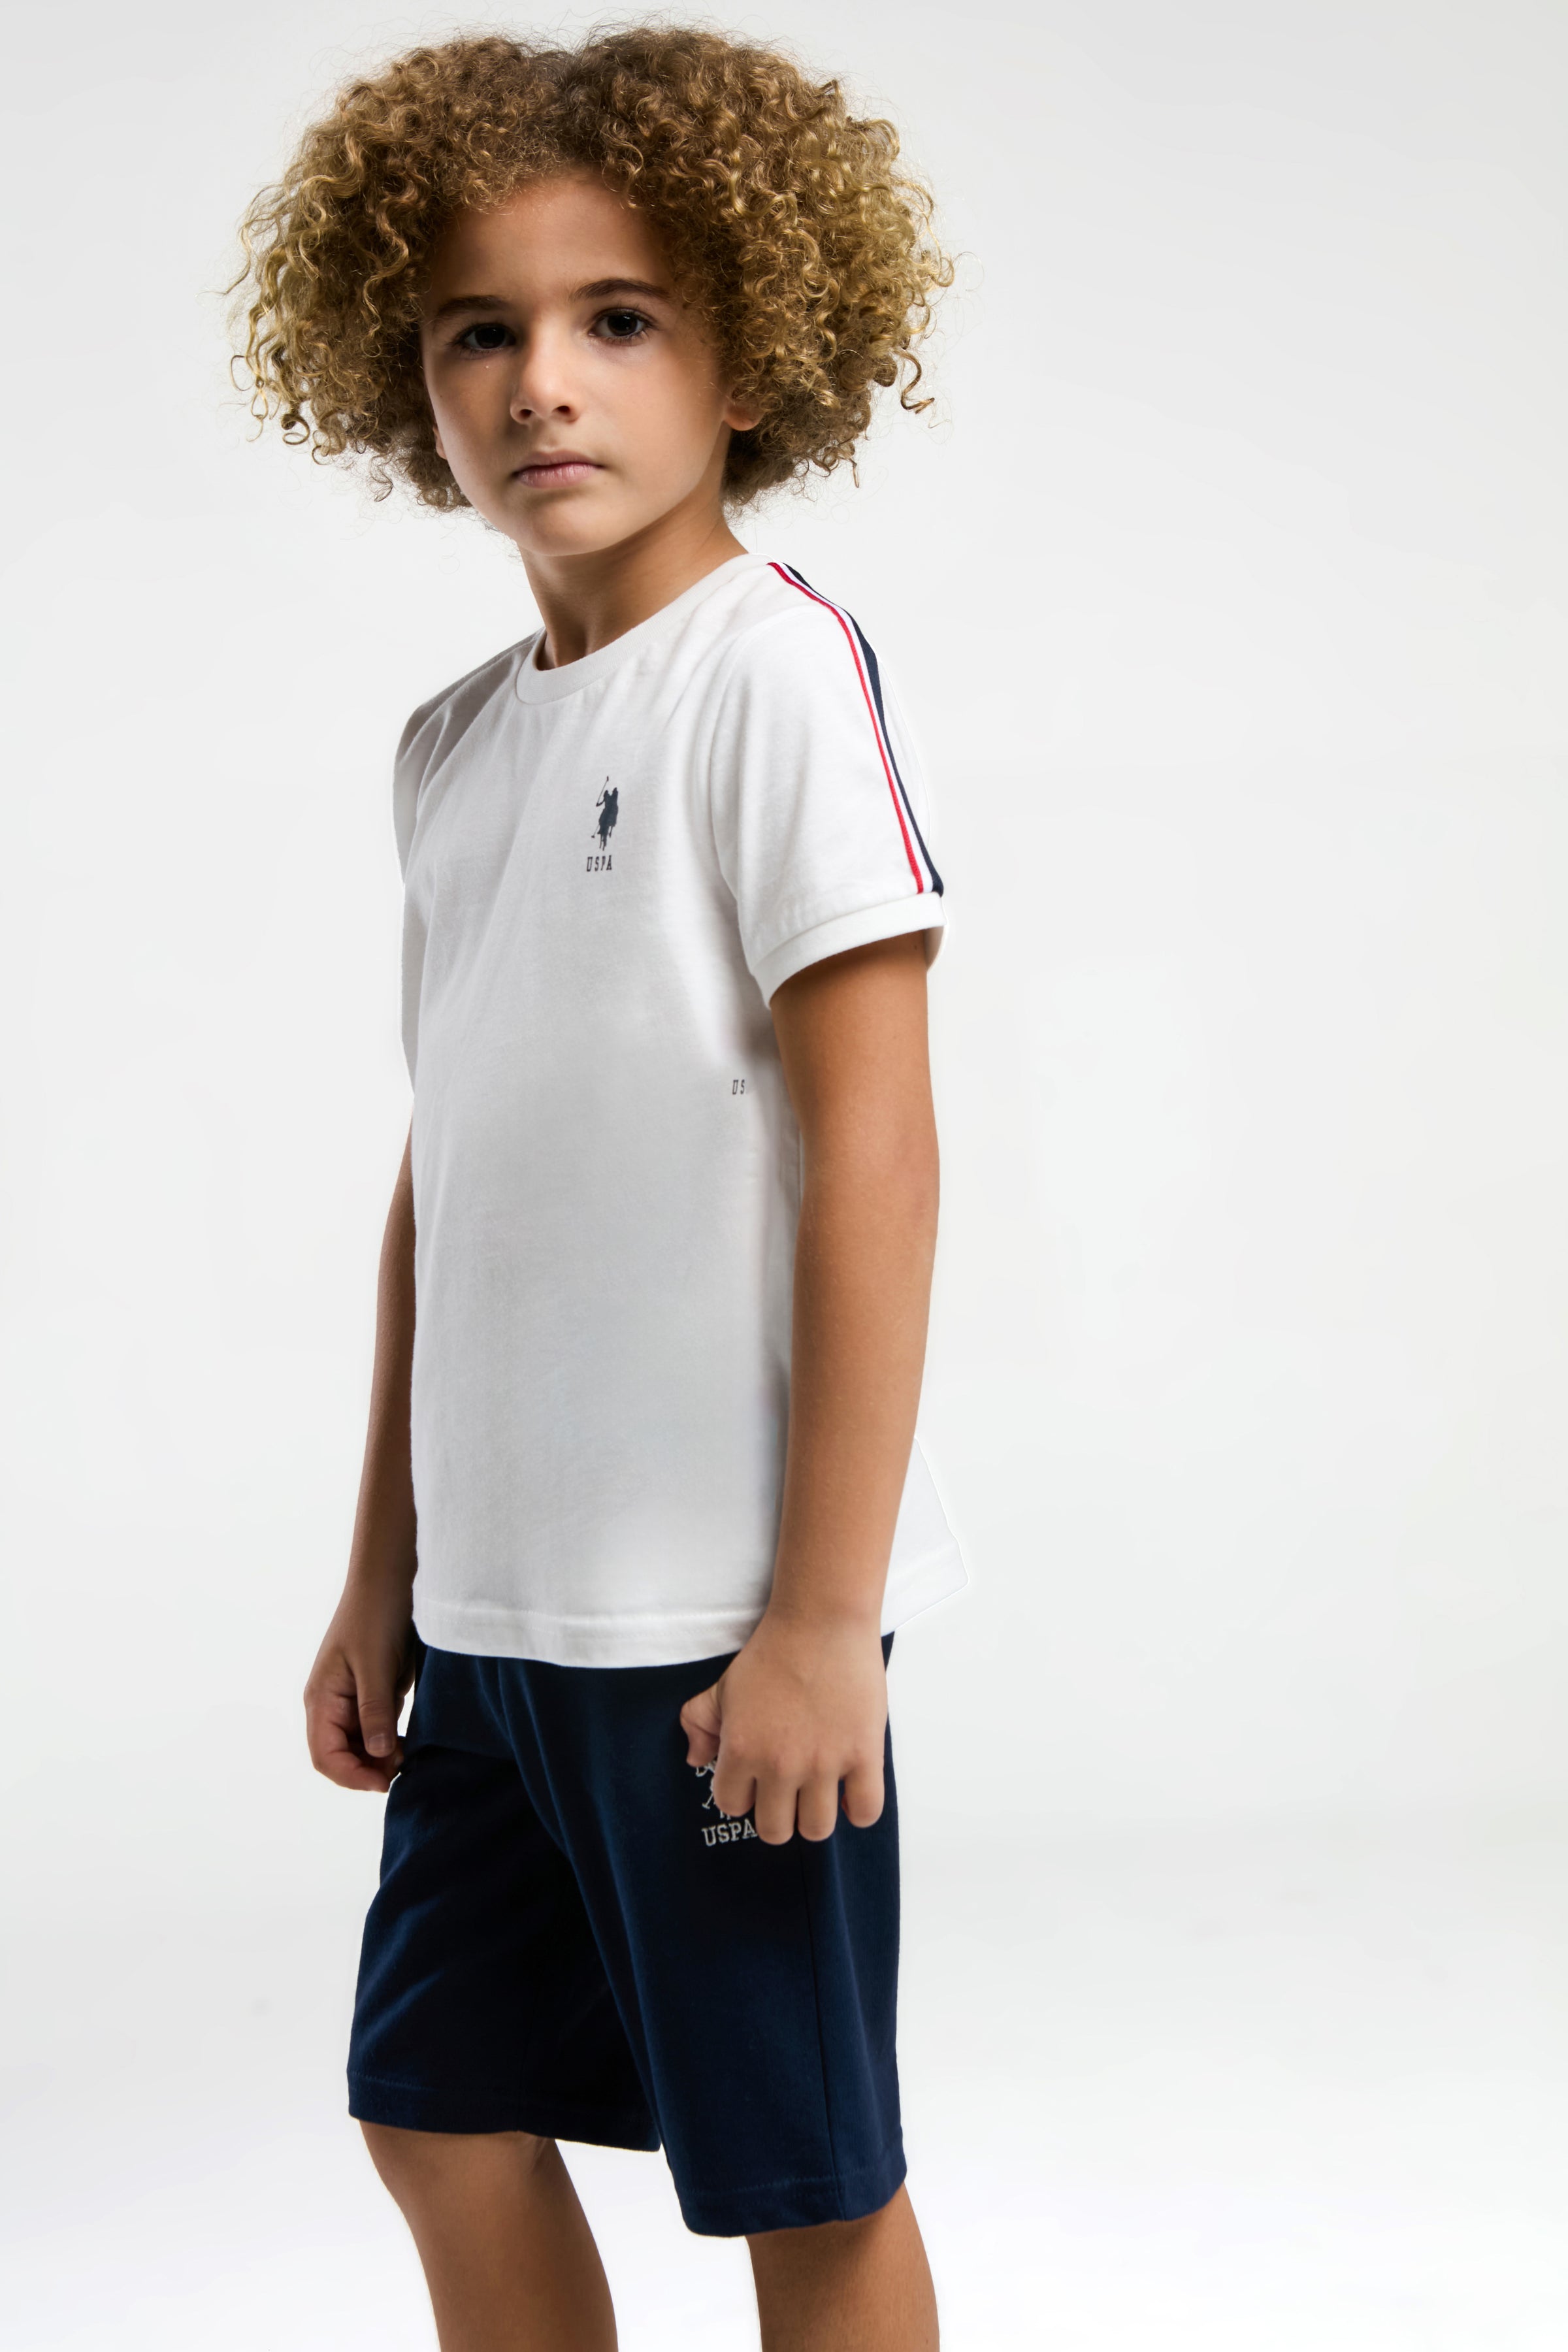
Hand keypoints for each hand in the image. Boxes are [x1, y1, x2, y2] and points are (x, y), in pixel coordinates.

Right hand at [304, 1579, 415, 1792]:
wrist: (389, 1578)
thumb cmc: (375, 1614)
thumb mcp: (375, 1664)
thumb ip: (374, 1710)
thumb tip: (377, 1755)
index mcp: (321, 1699)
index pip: (325, 1756)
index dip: (351, 1776)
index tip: (384, 1782)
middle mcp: (330, 1703)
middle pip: (339, 1756)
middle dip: (366, 1771)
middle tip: (401, 1769)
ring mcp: (349, 1698)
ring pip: (358, 1746)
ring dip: (378, 1758)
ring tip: (406, 1756)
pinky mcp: (370, 1692)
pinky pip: (373, 1728)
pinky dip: (387, 1740)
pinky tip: (406, 1740)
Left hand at [679, 1610, 887, 1843]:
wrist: (822, 1620)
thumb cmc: (773, 1651)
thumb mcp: (724, 1686)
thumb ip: (700, 1722)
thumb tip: (696, 1759)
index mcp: (742, 1749)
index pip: (732, 1804)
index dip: (742, 1793)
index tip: (755, 1778)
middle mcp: (780, 1765)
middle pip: (774, 1830)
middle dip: (777, 1813)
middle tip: (787, 1789)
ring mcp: (824, 1763)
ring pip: (816, 1829)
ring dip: (814, 1815)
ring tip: (818, 1792)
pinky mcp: (864, 1754)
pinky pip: (866, 1811)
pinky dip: (858, 1810)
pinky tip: (850, 1790)